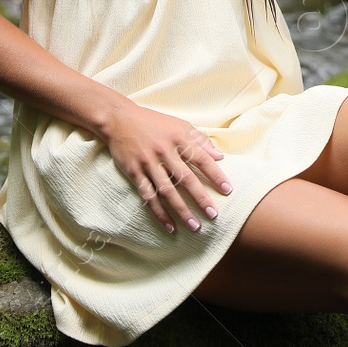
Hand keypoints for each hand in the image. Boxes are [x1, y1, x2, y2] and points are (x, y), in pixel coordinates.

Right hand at [104, 103, 231, 233]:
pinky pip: (148, 196)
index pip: (202, 159)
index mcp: (179, 138)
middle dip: (200, 198)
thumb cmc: (154, 123)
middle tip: (213, 215)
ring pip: (167, 191)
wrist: (120, 119)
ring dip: (181, 211)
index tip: (228, 190)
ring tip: (194, 226)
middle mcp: (164, 151)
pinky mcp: (134, 172)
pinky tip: (169, 226)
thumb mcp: (180, 125)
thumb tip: (220, 157)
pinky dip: (159, 213)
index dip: (216, 175)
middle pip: (186, 179)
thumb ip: (200, 140)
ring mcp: (148, 163)